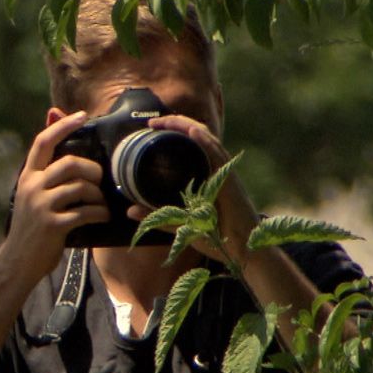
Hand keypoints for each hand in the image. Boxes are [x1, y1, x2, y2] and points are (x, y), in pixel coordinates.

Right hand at [0, 110, 108, 285]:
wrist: (17, 262)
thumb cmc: (31, 226)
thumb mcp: (32, 195)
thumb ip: (45, 171)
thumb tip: (52, 129)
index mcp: (27, 177)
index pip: (43, 142)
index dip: (63, 125)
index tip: (82, 116)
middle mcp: (31, 187)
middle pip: (69, 163)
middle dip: (91, 170)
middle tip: (98, 181)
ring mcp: (41, 206)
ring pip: (81, 188)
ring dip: (98, 196)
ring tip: (101, 204)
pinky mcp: (53, 225)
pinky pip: (85, 212)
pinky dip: (99, 213)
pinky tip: (102, 217)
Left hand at [124, 114, 259, 263]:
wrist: (244, 252)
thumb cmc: (217, 239)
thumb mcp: (180, 226)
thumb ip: (157, 217)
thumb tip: (129, 211)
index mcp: (207, 176)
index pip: (192, 146)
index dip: (174, 133)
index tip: (151, 129)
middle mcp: (216, 170)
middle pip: (198, 136)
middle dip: (176, 124)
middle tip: (152, 122)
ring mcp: (224, 173)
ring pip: (206, 139)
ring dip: (185, 126)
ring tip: (165, 120)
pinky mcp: (229, 180)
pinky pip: (217, 154)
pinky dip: (204, 140)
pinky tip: (191, 130)